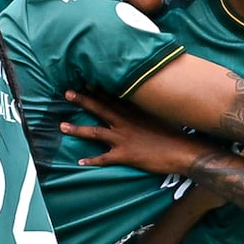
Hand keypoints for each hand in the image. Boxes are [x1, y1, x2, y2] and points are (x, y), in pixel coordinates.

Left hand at [62, 89, 213, 174]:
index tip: (85, 81)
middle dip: (83, 100)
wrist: (182, 151)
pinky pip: (104, 158)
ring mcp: (124, 138)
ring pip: (96, 132)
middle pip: (100, 109)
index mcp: (134, 112)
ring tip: (62, 126)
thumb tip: (141, 103)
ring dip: (78, 129)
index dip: (98, 89)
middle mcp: (126, 122)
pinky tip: (80, 162)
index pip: (113, 97)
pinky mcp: (125, 155)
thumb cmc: (173, 133)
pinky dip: (91, 160)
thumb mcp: (160, 115)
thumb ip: (146, 109)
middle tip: (67, 93)